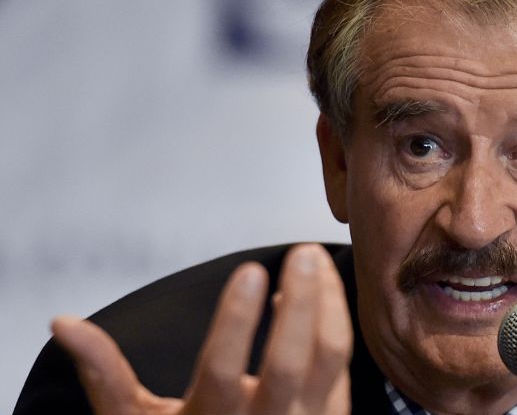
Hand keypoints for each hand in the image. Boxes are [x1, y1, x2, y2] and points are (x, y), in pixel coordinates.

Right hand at [52, 244, 352, 414]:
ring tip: (314, 258)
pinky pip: (342, 366)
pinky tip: (321, 293)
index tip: (248, 270)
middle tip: (302, 252)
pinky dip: (334, 324)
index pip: (223, 370)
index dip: (236, 322)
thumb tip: (64, 324)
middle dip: (302, 303)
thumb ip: (105, 376)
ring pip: (329, 359)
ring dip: (328, 304)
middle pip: (292, 362)